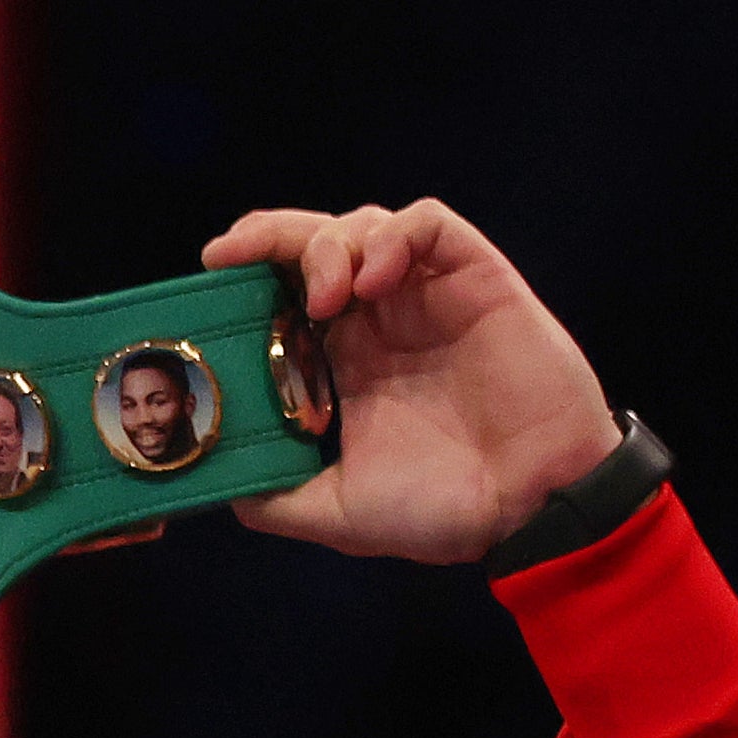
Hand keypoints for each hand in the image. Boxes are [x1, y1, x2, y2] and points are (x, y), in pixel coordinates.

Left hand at [202, 199, 617, 563]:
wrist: (529, 508)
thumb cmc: (443, 511)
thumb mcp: (335, 513)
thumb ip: (273, 500)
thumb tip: (217, 482)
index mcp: (343, 365)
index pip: (283, 296)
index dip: (245, 277)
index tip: (208, 279)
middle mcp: (380, 323)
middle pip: (314, 245)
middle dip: (269, 237)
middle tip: (230, 256)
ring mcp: (428, 298)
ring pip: (367, 224)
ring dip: (330, 244)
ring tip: (325, 299)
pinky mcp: (477, 281)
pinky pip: (430, 224)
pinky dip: (394, 235)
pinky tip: (374, 278)